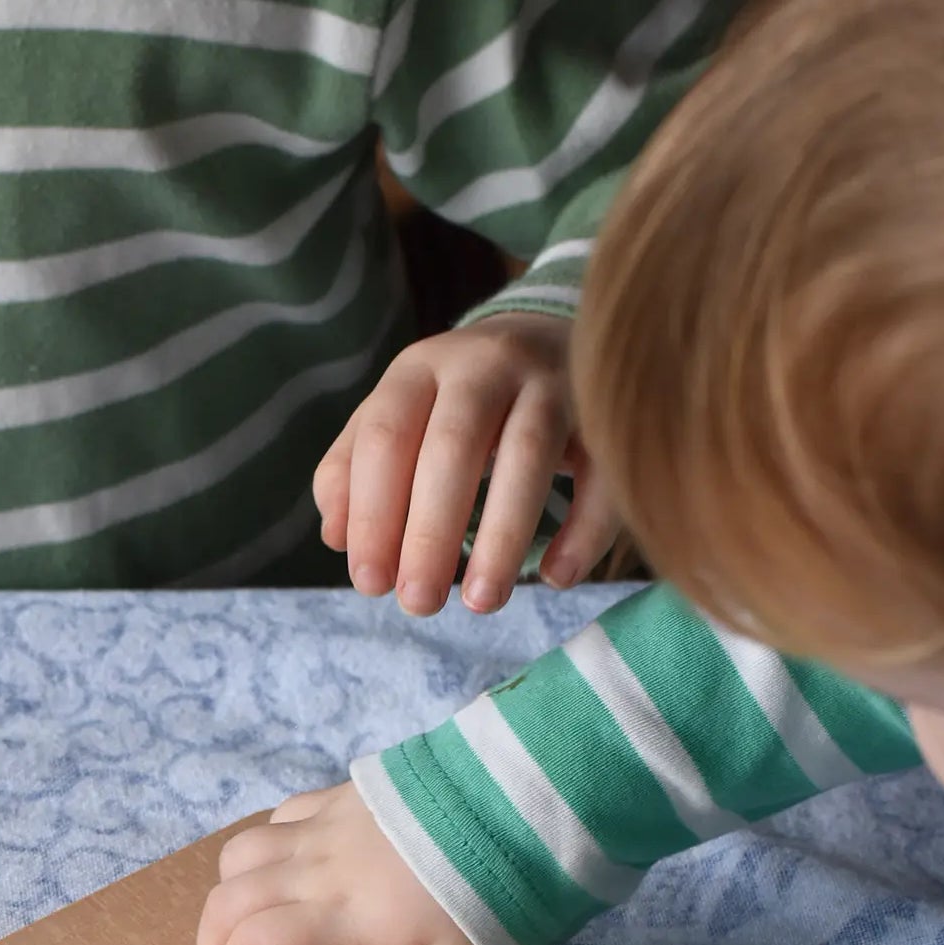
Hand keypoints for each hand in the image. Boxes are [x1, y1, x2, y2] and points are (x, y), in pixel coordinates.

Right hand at [196, 782, 493, 944]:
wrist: (521, 798)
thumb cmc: (495, 892)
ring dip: (234, 895)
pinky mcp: (337, 796)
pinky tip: (295, 870)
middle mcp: (318, 867)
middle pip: (227, 902)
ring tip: (258, 923)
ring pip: (238, 856)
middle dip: (218, 944)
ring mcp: (323, 825)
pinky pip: (275, 820)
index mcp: (346, 916)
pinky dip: (266, 851)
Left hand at [314, 314, 618, 616]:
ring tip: (481, 603)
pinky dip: (584, 528)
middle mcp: (486, 363)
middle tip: (419, 605)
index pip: (385, 438)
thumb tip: (337, 540)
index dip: (373, 513)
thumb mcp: (397, 422)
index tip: (371, 585)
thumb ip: (353, 474)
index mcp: (421, 369)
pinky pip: (601, 471)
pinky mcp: (606, 410)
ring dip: (503, 536)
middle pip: (453, 447)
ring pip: (528, 454)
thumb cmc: (454, 406)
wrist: (550, 339)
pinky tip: (557, 578)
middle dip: (431, 533)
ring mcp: (552, 380)